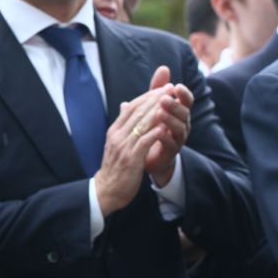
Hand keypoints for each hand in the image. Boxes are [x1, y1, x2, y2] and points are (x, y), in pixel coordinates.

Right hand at [93, 84, 169, 215]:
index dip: (147, 96)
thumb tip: (125, 105)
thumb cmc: (115, 167)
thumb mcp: (116, 142)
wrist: (107, 190)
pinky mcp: (131, 159)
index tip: (161, 87)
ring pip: (141, 124)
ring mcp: (123, 147)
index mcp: (114, 130)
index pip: (131, 108)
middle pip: (137, 112)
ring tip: (170, 102)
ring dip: (157, 111)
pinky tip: (165, 126)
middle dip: (154, 99)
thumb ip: (122, 124)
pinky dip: (154, 133)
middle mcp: (117, 136)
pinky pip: (144, 142)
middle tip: (169, 88)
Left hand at [142, 66, 192, 185]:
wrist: (150, 154)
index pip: (186, 100)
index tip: (176, 86)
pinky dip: (165, 138)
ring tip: (159, 113)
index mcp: (180, 112)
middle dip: (175, 105)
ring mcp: (179, 138)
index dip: (184, 93)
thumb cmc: (154, 125)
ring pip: (179, 128)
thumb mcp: (154, 105)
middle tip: (164, 99)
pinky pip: (171, 144)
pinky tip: (158, 133)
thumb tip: (163, 67)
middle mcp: (183, 123)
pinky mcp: (172, 151)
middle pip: (184, 113)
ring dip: (170, 120)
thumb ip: (158, 88)